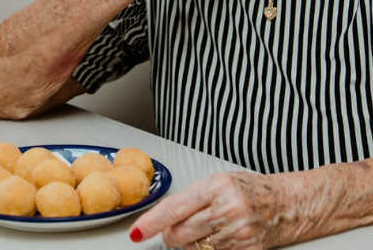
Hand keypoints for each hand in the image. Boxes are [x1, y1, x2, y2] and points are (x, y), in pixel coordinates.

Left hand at [129, 171, 287, 249]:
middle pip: (180, 233)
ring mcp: (239, 233)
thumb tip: (163, 217)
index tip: (137, 233)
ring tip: (206, 229)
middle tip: (174, 230)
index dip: (151, 223)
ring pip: (195, 248)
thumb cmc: (251, 189)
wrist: (289, 202)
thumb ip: (191, 198)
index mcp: (216, 188)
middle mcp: (228, 210)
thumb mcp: (217, 182)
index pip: (174, 209)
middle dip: (171, 235)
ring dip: (191, 244)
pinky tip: (218, 239)